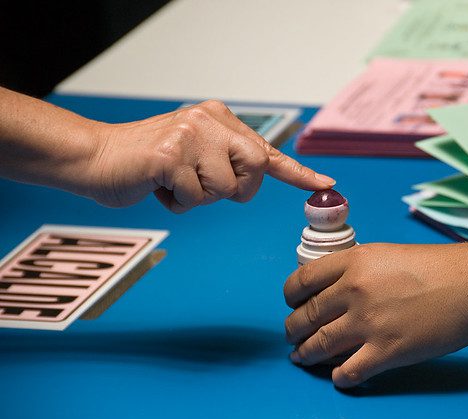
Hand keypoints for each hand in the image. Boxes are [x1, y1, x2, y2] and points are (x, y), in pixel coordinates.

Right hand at [87, 100, 333, 211]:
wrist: (94, 158)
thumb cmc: (148, 165)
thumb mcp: (193, 156)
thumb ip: (225, 161)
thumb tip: (258, 175)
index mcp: (219, 119)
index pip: (266, 150)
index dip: (297, 172)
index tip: (325, 184)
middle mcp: (210, 120)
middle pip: (255, 169)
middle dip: (234, 189)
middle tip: (202, 184)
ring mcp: (191, 134)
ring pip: (225, 188)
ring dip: (198, 198)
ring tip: (172, 182)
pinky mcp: (171, 153)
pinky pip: (194, 197)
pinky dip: (177, 202)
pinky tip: (157, 185)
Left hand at [284, 243, 467, 387]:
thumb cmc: (439, 267)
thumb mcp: (388, 254)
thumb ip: (358, 269)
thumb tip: (337, 289)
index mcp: (353, 261)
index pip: (302, 280)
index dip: (290, 296)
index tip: (291, 304)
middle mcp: (353, 291)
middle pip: (305, 315)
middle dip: (293, 329)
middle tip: (293, 336)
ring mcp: (367, 323)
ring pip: (318, 344)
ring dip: (306, 354)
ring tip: (302, 357)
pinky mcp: (386, 351)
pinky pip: (347, 371)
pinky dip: (338, 376)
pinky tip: (338, 376)